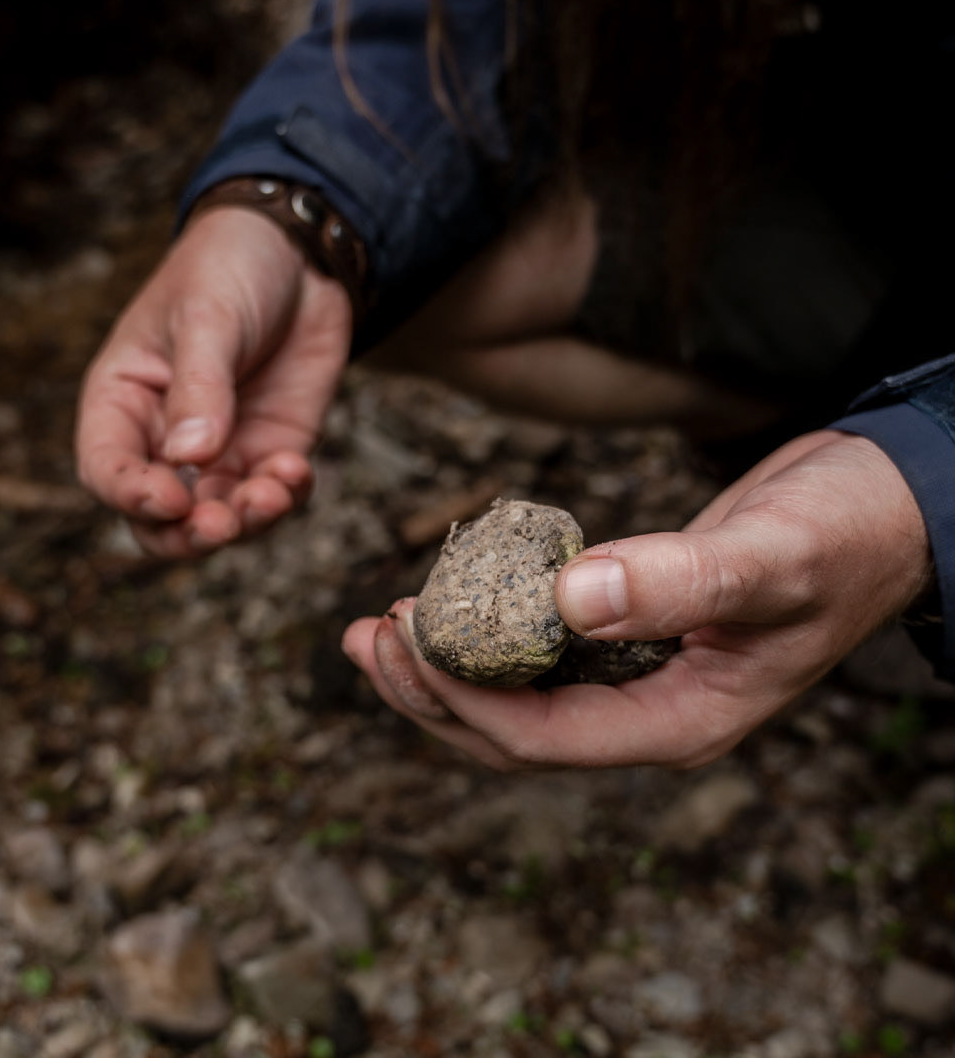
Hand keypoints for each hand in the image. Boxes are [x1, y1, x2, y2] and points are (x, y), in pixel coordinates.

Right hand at [76, 207, 350, 555]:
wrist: (300, 253)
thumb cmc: (230, 268)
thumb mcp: (207, 316)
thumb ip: (200, 385)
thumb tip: (191, 457)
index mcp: (123, 401)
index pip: (107, 468)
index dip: (131, 495)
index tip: (172, 499)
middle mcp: (166, 439)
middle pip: (160, 519)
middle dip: (189, 534)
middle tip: (221, 526)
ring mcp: (222, 451)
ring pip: (222, 517)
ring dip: (246, 521)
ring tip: (274, 492)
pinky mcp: (272, 450)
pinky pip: (275, 496)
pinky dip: (287, 497)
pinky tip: (297, 471)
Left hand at [342, 431, 932, 769]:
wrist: (880, 506)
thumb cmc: (844, 537)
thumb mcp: (772, 559)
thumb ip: (679, 583)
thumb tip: (569, 600)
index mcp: (680, 723)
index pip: (544, 738)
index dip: (462, 698)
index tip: (403, 637)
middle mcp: (648, 713)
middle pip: (511, 732)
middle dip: (430, 693)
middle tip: (366, 639)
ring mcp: (637, 677)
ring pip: (514, 697)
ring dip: (442, 670)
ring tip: (378, 631)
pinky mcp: (626, 633)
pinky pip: (535, 654)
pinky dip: (481, 635)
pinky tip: (447, 605)